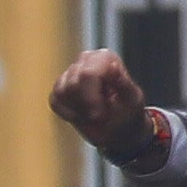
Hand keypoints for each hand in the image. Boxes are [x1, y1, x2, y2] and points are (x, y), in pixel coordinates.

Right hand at [48, 50, 163, 165]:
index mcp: (105, 58)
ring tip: (93, 113)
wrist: (119, 129)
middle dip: (85, 106)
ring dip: (78, 110)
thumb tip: (113, 66)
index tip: (99, 115)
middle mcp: (86, 59)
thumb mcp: (131, 101)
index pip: (87, 74)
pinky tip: (83, 113)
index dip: (90, 99)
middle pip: (72, 85)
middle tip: (99, 115)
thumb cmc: (128, 113)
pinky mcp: (60, 86)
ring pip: (61, 92)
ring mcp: (71, 71)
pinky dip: (68, 113)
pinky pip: (55, 101)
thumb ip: (123, 84)